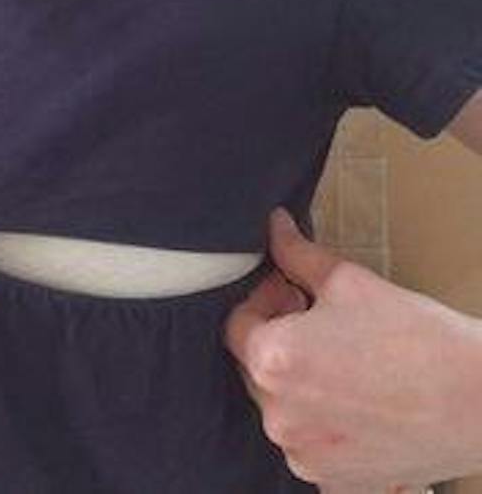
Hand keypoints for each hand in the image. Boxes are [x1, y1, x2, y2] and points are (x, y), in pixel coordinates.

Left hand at [222, 207, 481, 492]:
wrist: (477, 400)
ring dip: (298, 379)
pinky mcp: (332, 479)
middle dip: (278, 336)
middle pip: (255, 366)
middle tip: (315, 317)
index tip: (291, 289)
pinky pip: (308, 441)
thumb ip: (296, 254)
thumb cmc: (414, 337)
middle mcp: (278, 415)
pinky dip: (321, 419)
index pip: (236, 323)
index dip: (263, 299)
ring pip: (280, 406)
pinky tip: (355, 396)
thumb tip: (274, 226)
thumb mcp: (349, 281)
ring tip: (341, 357)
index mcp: (272, 360)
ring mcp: (304, 454)